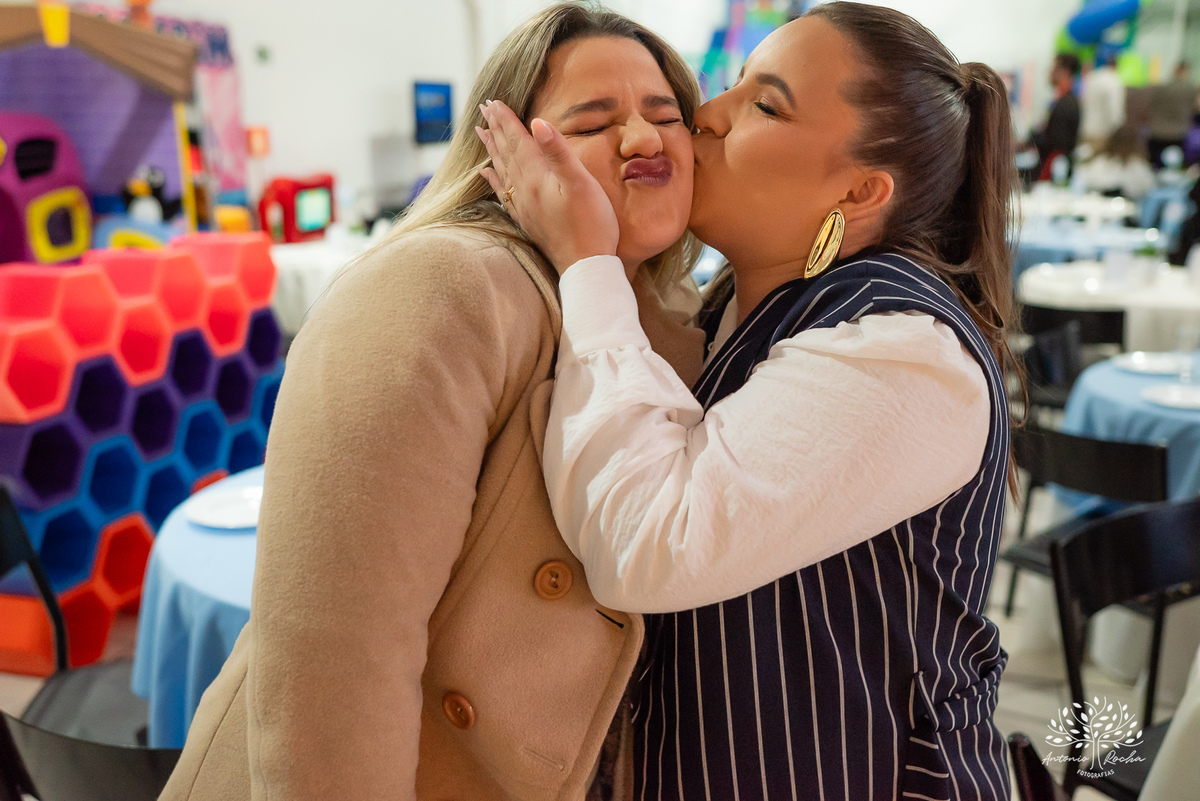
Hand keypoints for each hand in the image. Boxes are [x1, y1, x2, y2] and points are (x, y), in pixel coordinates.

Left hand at [476, 100, 618, 274]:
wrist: (586, 267)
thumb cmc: (591, 224)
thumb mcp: (580, 184)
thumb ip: (558, 151)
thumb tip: (537, 122)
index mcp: (536, 178)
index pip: (517, 141)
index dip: (506, 120)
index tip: (493, 100)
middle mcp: (524, 191)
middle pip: (506, 153)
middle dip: (495, 129)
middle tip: (484, 108)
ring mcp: (524, 207)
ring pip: (502, 171)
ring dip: (492, 149)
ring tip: (481, 132)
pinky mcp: (528, 221)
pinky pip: (503, 193)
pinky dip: (493, 179)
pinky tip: (487, 173)